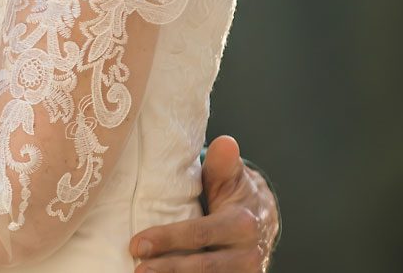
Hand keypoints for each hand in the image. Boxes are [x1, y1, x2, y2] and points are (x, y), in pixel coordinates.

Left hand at [128, 135, 277, 271]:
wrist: (265, 222)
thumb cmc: (238, 195)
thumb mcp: (233, 177)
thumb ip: (224, 164)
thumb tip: (225, 143)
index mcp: (241, 224)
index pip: (200, 233)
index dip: (168, 240)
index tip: (137, 244)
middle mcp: (246, 254)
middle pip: (202, 266)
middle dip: (167, 269)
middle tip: (137, 269)